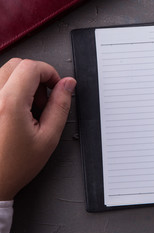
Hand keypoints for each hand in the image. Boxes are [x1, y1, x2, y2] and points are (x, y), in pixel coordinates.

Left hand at [0, 58, 75, 199]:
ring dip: (22, 83)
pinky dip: (10, 90)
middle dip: (36, 77)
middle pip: (17, 65)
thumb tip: (68, 84)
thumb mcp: (48, 137)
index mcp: (9, 104)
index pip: (31, 67)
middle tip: (42, 100)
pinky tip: (15, 110)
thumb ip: (60, 106)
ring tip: (28, 109)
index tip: (57, 87)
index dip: (50, 73)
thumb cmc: (14, 165)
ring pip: (5, 72)